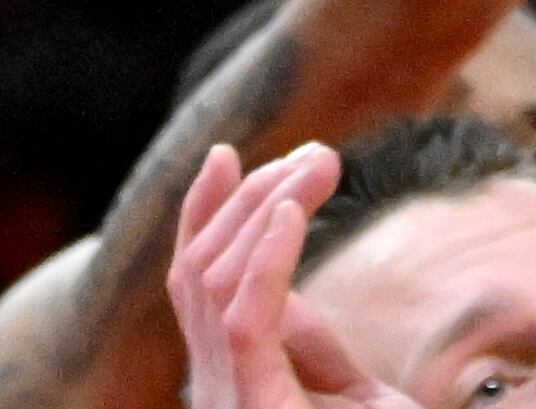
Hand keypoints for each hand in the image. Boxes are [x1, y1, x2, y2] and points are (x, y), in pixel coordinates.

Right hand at [171, 145, 406, 408]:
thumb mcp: (341, 388)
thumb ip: (307, 342)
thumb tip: (284, 281)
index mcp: (226, 384)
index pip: (194, 288)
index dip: (202, 217)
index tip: (224, 155)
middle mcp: (215, 392)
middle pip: (201, 273)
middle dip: (250, 199)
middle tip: (316, 152)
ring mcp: (228, 402)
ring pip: (218, 282)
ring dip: (267, 206)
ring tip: (319, 163)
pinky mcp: (257, 407)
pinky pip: (246, 322)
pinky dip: (267, 258)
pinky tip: (288, 212)